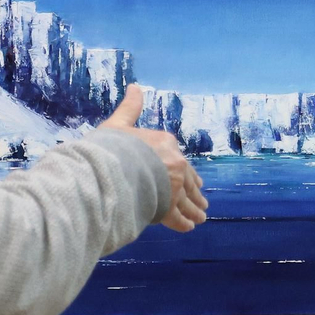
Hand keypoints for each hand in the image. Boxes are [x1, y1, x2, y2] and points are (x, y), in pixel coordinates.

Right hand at [99, 85, 209, 232]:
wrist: (112, 171)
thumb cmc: (112, 146)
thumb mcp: (118, 124)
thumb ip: (130, 108)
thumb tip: (136, 86)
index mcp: (164, 143)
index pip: (179, 158)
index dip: (185, 169)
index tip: (192, 178)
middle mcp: (174, 164)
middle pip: (188, 181)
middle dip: (195, 192)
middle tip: (202, 202)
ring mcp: (173, 187)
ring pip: (187, 201)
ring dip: (195, 209)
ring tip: (201, 217)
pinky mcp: (167, 208)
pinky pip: (178, 218)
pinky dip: (184, 223)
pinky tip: (188, 227)